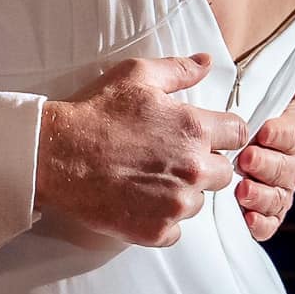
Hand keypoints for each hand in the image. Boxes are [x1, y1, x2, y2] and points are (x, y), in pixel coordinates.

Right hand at [37, 55, 251, 247]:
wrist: (56, 155)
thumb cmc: (95, 113)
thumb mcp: (138, 76)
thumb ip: (180, 70)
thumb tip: (207, 62)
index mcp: (194, 129)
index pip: (239, 134)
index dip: (224, 133)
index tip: (207, 136)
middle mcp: (193, 169)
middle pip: (223, 172)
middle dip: (204, 164)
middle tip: (171, 158)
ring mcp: (175, 204)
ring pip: (199, 202)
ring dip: (183, 193)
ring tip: (150, 179)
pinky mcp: (156, 230)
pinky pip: (176, 231)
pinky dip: (162, 220)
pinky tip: (140, 202)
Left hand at [235, 57, 294, 241]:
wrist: (231, 150)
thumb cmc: (251, 124)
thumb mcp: (267, 101)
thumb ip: (293, 84)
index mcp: (291, 136)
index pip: (292, 135)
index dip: (279, 134)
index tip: (262, 131)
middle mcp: (290, 166)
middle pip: (285, 169)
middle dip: (266, 164)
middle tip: (245, 159)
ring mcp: (280, 193)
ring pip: (278, 198)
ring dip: (261, 195)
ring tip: (242, 190)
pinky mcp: (267, 216)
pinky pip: (269, 224)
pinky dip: (260, 224)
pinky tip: (247, 218)